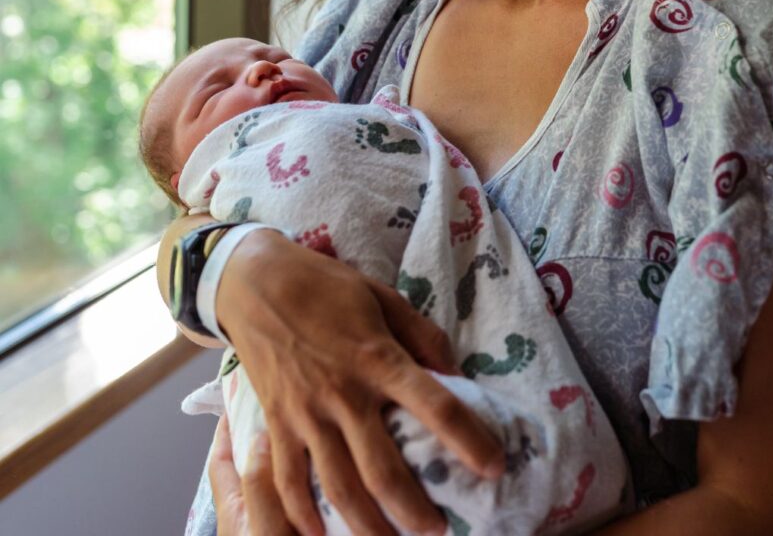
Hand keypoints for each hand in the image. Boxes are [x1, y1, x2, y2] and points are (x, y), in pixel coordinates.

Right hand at [216, 230, 505, 535]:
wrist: (256, 283)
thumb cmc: (327, 286)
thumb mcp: (384, 297)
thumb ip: (424, 337)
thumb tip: (455, 376)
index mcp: (378, 358)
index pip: (436, 406)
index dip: (470, 440)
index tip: (495, 466)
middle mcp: (344, 393)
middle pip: (384, 469)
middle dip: (415, 510)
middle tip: (440, 530)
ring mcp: (306, 414)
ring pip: (339, 488)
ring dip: (368, 526)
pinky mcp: (276, 423)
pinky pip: (289, 481)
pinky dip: (303, 516)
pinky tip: (321, 535)